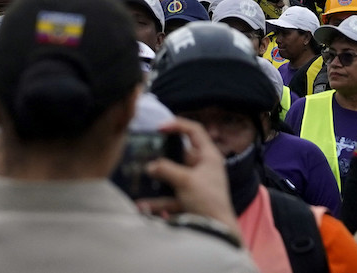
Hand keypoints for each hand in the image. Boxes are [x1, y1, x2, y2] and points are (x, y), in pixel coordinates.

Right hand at [139, 118, 238, 233]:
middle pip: (179, 154)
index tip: (159, 128)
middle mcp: (202, 167)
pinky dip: (157, 201)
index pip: (194, 131)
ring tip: (139, 177)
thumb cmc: (207, 199)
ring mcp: (194, 184)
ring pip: (172, 177)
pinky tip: (142, 205)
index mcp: (208, 156)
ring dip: (157, 180)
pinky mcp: (188, 200)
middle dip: (161, 155)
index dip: (177, 125)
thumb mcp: (186, 180)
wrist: (217, 230)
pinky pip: (170, 197)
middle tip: (144, 152)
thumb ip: (166, 170)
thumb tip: (149, 166)